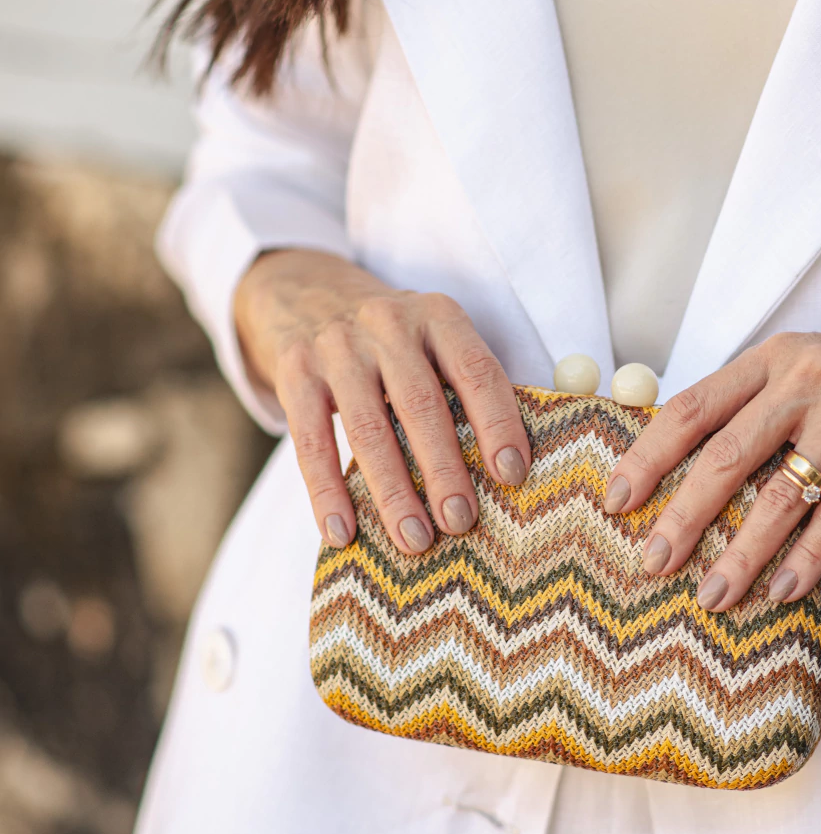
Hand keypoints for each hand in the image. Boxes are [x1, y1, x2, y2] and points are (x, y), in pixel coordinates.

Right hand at [234, 250, 530, 552]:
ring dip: (393, 492)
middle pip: (421, 405)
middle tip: (461, 522)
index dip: (498, 424)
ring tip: (415, 541)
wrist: (305, 292)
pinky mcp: (294, 371)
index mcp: (438, 316)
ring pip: (368, 429)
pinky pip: (311, 441)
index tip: (512, 476)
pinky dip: (327, 492)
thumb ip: (464, 387)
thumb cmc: (392, 341)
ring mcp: (336, 346)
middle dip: (444, 470)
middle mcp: (388, 323)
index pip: (476, 372)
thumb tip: (506, 473)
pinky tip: (342, 533)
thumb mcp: (432, 338)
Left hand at [603, 306, 820, 608]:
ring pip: (781, 495)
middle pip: (725, 455)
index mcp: (771, 358)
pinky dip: (807, 559)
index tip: (615, 499)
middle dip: (682, 516)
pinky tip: (780, 591)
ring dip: (741, 553)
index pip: (692, 409)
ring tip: (713, 595)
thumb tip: (680, 465)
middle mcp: (805, 378)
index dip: (647, 457)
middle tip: (653, 562)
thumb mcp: (805, 368)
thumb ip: (751, 406)